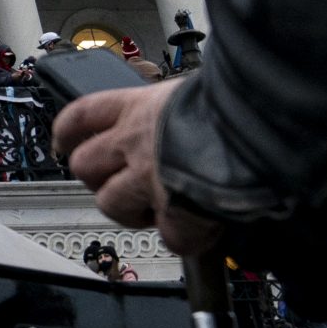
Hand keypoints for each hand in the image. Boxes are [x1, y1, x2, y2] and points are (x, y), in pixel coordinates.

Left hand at [54, 78, 224, 255]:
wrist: (260, 125)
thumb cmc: (237, 100)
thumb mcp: (196, 89)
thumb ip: (180, 108)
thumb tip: (195, 112)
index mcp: (138, 107)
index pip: (83, 115)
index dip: (69, 131)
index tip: (65, 142)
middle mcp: (134, 141)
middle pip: (84, 165)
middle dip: (100, 180)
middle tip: (126, 185)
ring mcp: (148, 178)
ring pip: (111, 205)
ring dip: (133, 213)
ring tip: (162, 208)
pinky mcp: (174, 211)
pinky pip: (170, 237)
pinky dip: (185, 237)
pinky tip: (202, 227)